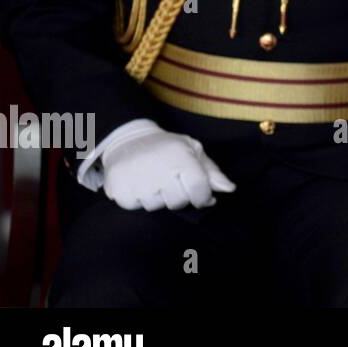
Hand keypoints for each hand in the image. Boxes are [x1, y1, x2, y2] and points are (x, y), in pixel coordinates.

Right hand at [100, 122, 234, 210]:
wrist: (129, 139)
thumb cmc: (167, 147)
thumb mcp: (192, 150)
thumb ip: (211, 171)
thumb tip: (230, 189)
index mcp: (181, 157)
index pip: (199, 190)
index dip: (203, 197)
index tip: (201, 196)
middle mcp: (159, 168)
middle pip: (179, 202)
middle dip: (179, 196)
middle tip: (171, 181)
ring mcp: (137, 179)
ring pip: (156, 206)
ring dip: (157, 198)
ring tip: (153, 180)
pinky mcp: (118, 188)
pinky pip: (134, 207)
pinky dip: (137, 199)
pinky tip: (139, 184)